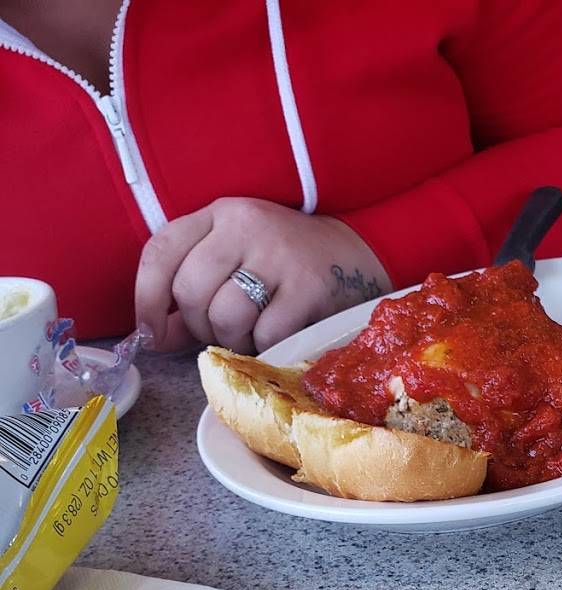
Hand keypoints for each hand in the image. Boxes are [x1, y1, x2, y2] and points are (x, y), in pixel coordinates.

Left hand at [135, 197, 390, 352]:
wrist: (356, 255)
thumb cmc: (283, 264)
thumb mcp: (235, 256)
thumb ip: (194, 287)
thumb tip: (156, 336)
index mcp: (220, 214)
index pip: (161, 252)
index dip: (146, 300)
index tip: (152, 332)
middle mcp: (245, 226)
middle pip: (190, 291)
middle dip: (199, 326)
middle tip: (223, 330)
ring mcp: (278, 255)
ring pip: (225, 316)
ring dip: (234, 339)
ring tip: (253, 332)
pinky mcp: (308, 287)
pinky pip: (265, 334)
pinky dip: (266, 345)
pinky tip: (279, 334)